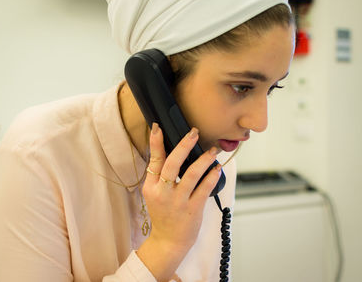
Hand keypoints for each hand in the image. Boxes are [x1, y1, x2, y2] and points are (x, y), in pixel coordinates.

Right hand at [137, 123, 221, 280]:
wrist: (168, 241)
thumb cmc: (164, 215)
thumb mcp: (154, 194)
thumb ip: (159, 176)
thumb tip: (173, 152)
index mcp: (151, 187)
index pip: (153, 160)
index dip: (155, 143)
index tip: (158, 127)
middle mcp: (163, 193)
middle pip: (172, 164)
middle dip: (184, 145)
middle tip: (194, 132)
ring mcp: (178, 201)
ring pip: (191, 174)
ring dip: (203, 160)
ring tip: (212, 150)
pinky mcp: (192, 209)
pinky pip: (204, 189)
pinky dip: (211, 176)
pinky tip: (217, 168)